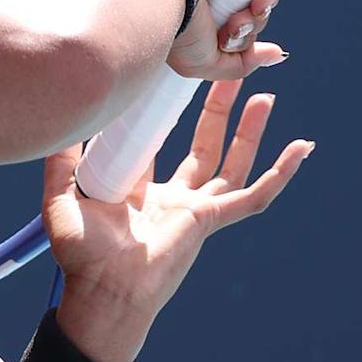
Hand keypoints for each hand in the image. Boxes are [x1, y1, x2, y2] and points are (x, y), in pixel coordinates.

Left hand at [40, 79, 313, 361]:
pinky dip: (279, 174)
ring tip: (264, 95)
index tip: (176, 77)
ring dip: (250, 130)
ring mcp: (196, 209)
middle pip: (205, 143)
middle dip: (218, 108)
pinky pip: (253, 196)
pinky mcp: (210, 221)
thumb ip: (62, 159)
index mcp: (142, 188)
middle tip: (228, 72)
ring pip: (232, 162)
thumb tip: (60, 120)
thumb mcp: (62, 195)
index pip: (162, 140)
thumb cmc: (80, 253)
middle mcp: (174, 197)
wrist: (101, 289)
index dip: (172, 111)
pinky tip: (301, 149)